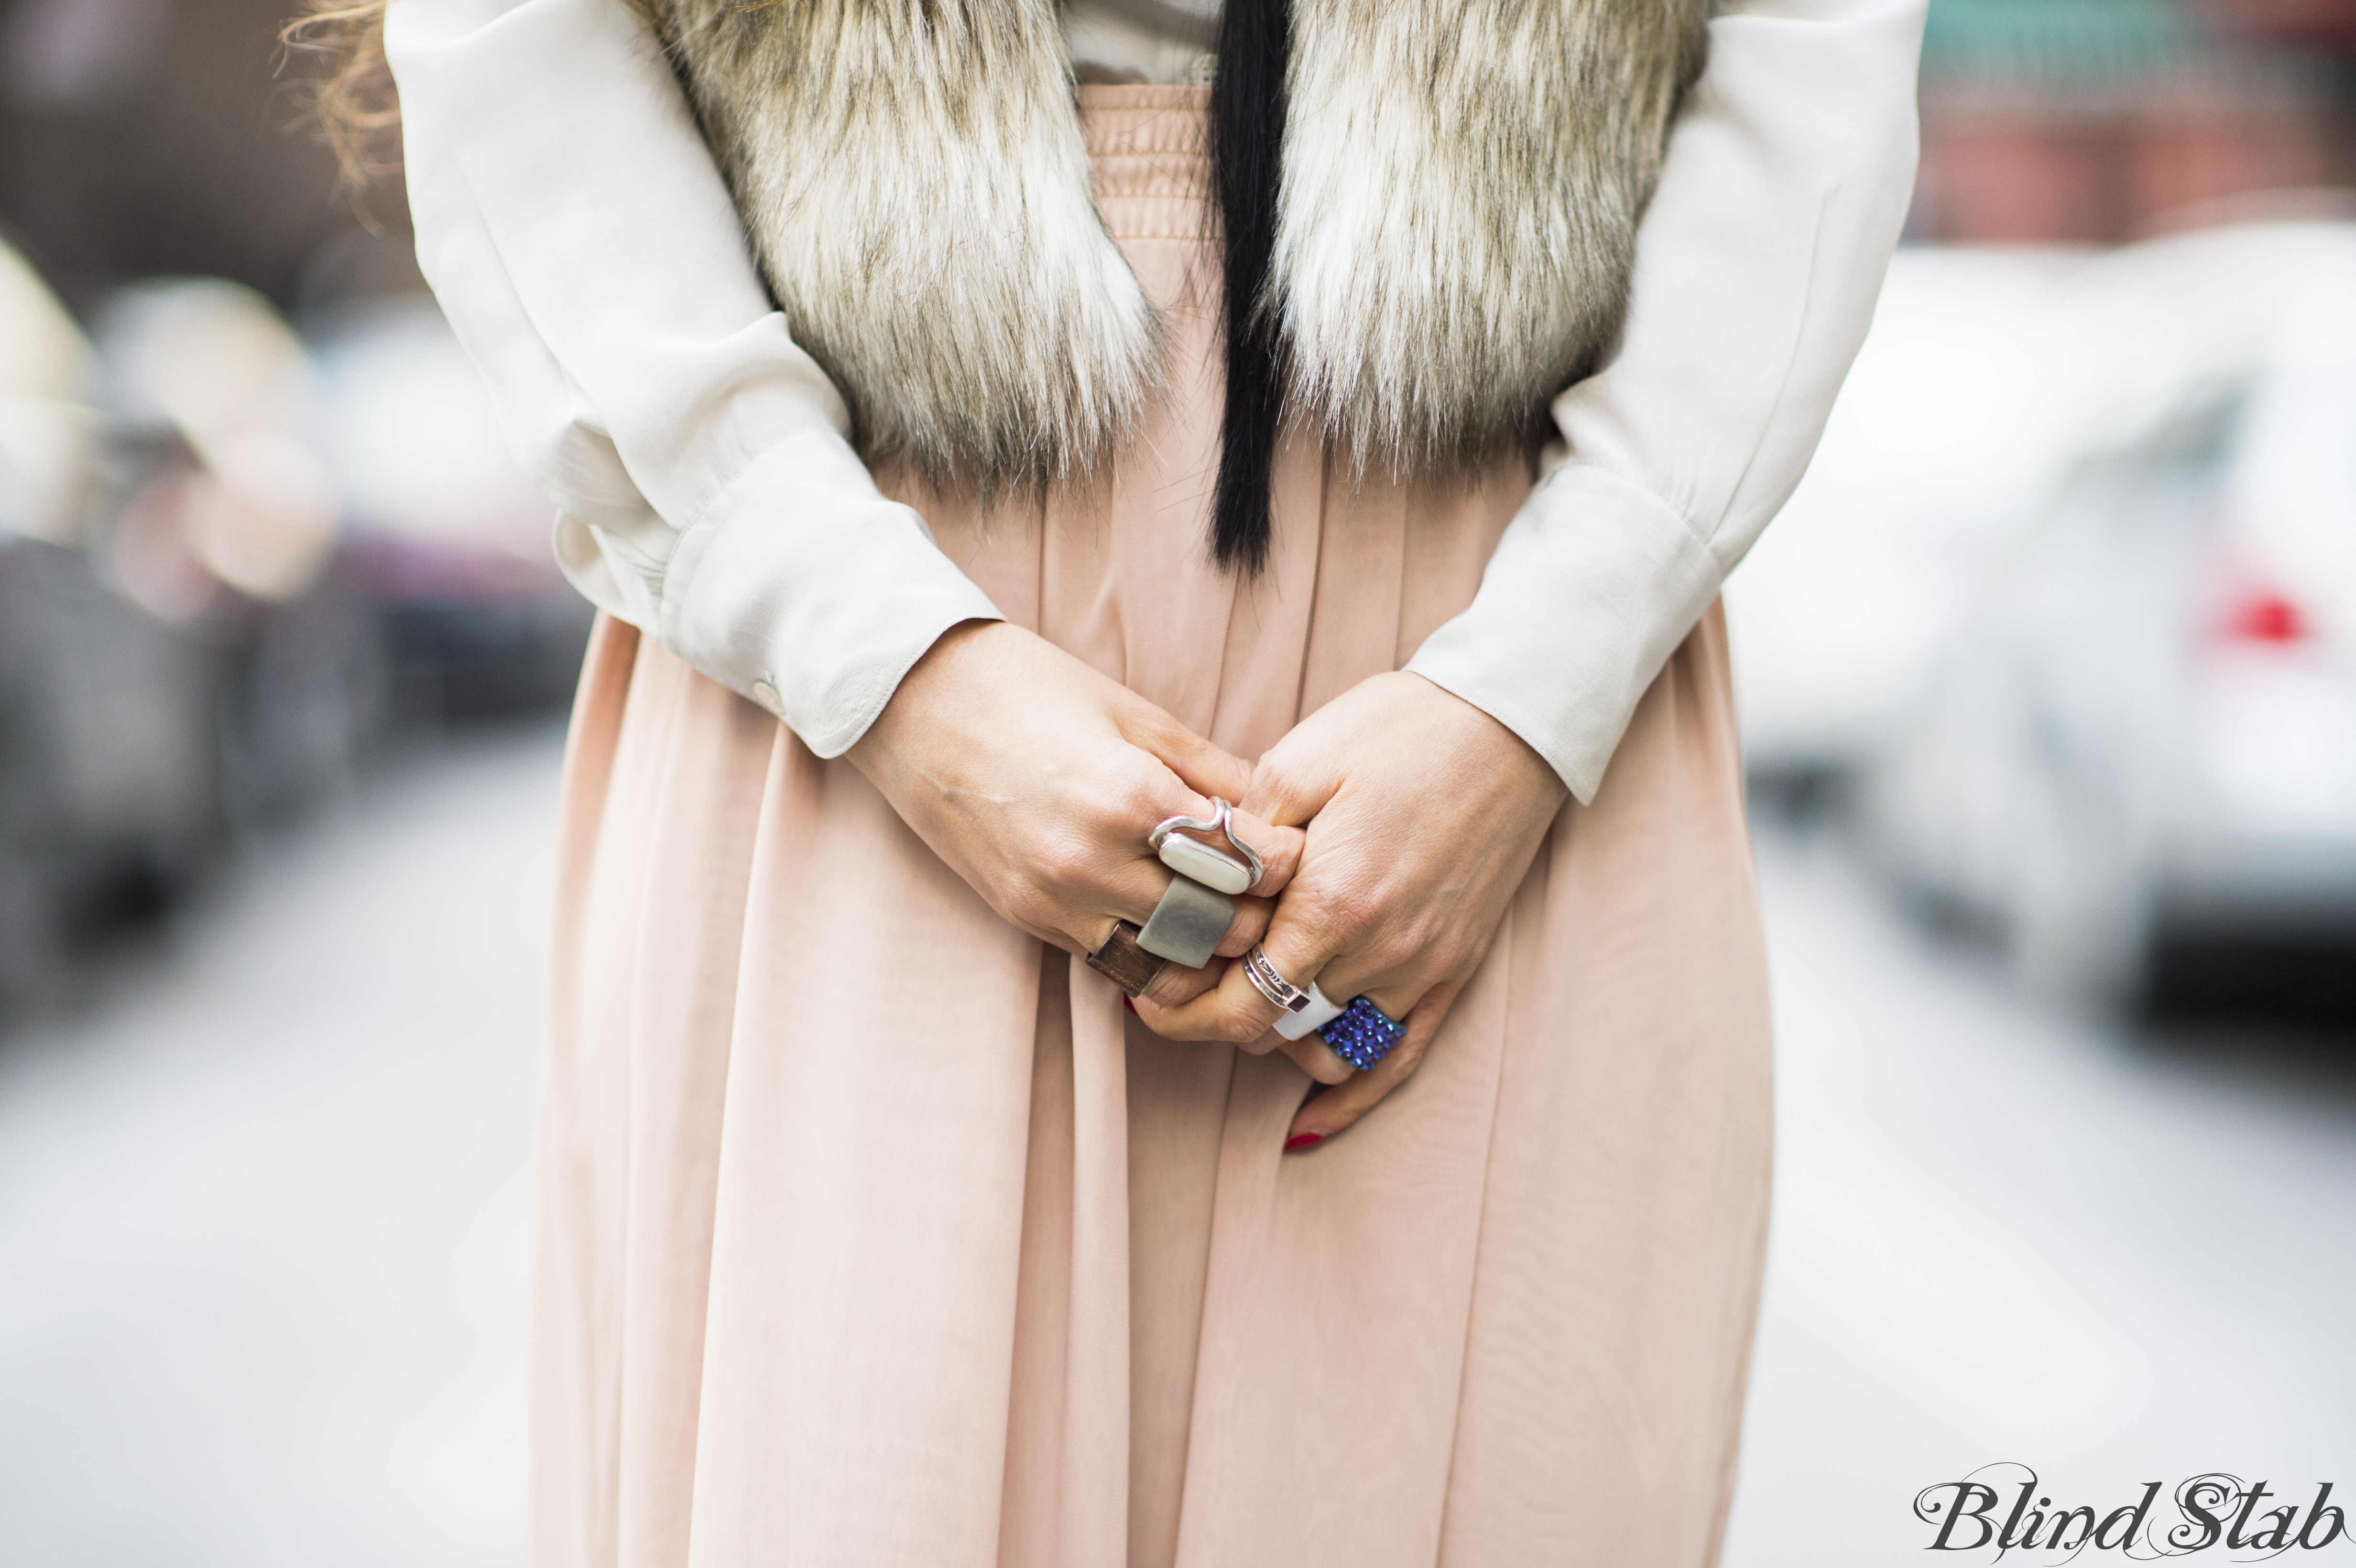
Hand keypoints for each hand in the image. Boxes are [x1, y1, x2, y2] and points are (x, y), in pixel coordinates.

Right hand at [847, 621, 1303, 994]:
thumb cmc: (1026, 687)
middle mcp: (1095, 862)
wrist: (912, 702)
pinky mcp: (1030, 919)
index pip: (1248, 863)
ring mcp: (1057, 900)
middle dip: (1259, 912)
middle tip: (1271, 890)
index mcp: (1132, 797)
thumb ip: (1210, 769)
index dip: (1284, 859)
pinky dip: (1152, 953)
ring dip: (1208, 947)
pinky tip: (1167, 924)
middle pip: (1219, 925)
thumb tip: (1276, 806)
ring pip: (1171, 962)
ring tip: (1225, 914)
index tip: (1290, 845)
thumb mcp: (1133, 713)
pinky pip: (1115, 961)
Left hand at [1139, 671, 1566, 1143]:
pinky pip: (1400, 1056)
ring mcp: (1423, 965)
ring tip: (1239, 1010)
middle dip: (1218, 1015)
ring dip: (1278, 1036)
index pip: (1239, 1000)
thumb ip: (1243, 836)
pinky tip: (1312, 1117)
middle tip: (1179, 990)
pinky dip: (1354, 1093)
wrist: (1509, 722)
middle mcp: (1379, 948)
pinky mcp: (1456, 966)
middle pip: (1275, 1025)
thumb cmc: (1399, 730)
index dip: (1182, 1011)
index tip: (1146, 996)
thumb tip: (1199, 883)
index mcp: (1330, 900)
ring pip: (1327, 1042)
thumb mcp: (1299, 761)